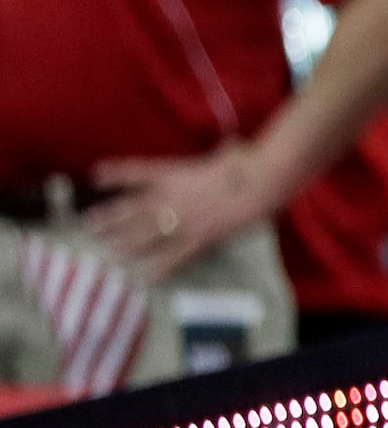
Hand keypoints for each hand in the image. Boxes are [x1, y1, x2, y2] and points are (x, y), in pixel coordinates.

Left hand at [85, 145, 279, 281]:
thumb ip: (225, 154)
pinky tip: (147, 278)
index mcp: (175, 174)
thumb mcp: (232, 154)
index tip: (96, 175)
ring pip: (147, 233)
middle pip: (133, 208)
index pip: (138, 172)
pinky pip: (176, 256)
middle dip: (110, 217)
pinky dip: (161, 268)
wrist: (259, 181)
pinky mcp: (200, 237)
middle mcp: (171, 197)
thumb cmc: (249, 164)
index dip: (115, 173)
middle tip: (89, 225)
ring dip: (126, 242)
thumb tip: (232, 148)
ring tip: (110, 251)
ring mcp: (184, 219)